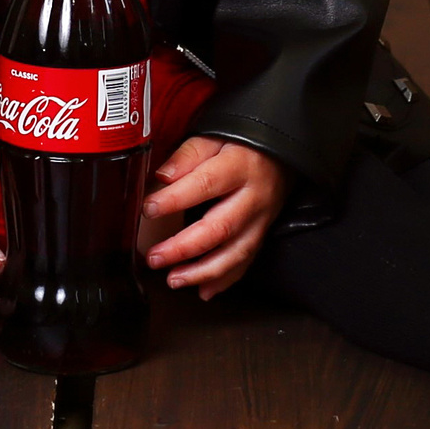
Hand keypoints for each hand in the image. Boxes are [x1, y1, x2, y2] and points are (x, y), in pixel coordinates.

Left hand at [143, 137, 285, 299]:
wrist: (281, 154)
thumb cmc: (242, 146)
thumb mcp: (215, 138)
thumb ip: (188, 156)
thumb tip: (162, 177)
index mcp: (239, 166)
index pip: (204, 185)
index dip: (175, 199)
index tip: (148, 209)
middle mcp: (253, 197)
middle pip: (220, 227)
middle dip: (184, 248)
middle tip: (155, 258)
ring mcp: (261, 219)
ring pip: (235, 252)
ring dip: (203, 272)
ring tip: (173, 279)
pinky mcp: (262, 234)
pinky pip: (246, 262)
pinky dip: (224, 280)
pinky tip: (203, 290)